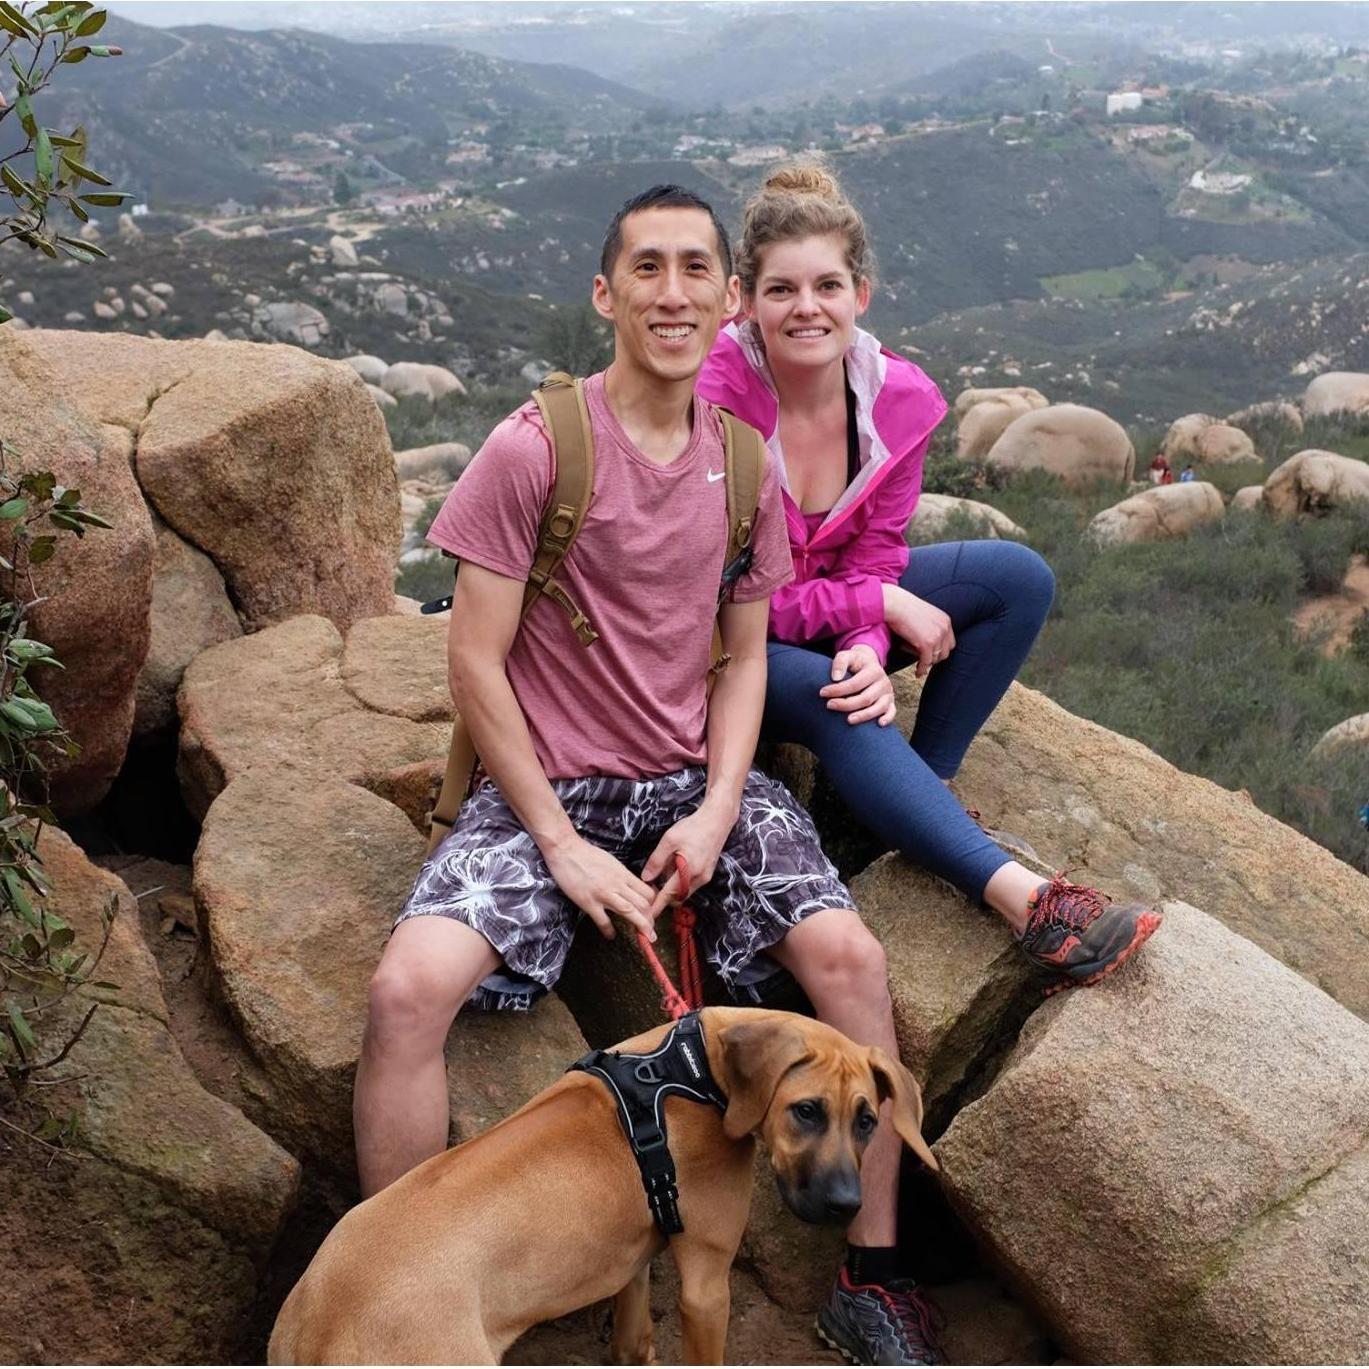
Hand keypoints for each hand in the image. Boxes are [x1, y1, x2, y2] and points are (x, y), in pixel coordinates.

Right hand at [543, 835, 656, 941]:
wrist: (565, 849)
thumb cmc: (586, 854)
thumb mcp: (611, 862)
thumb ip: (621, 875)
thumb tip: (630, 886)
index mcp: (623, 874)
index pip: (647, 891)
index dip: (653, 905)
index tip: (652, 913)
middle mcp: (617, 884)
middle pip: (643, 904)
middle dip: (650, 919)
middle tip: (651, 931)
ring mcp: (603, 894)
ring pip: (629, 912)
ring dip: (641, 926)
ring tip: (645, 938)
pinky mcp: (588, 902)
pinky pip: (603, 921)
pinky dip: (609, 930)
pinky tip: (611, 936)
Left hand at [641, 800, 735, 918]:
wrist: (717, 819)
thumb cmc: (693, 827)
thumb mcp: (669, 840)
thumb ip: (657, 861)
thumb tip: (645, 878)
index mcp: (688, 871)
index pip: (669, 896)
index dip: (657, 906)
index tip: (647, 917)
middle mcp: (699, 878)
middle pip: (678, 897)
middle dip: (664, 897)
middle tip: (650, 889)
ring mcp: (705, 877)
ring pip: (685, 891)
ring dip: (672, 888)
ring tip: (662, 873)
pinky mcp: (708, 873)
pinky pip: (691, 884)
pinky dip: (681, 882)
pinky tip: (675, 866)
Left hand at [819, 644, 896, 726]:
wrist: (869, 664)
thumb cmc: (854, 662)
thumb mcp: (847, 656)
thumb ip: (840, 662)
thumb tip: (835, 678)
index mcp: (873, 670)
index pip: (855, 683)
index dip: (838, 689)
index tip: (822, 693)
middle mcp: (883, 682)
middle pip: (865, 698)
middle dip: (846, 704)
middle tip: (829, 705)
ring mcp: (888, 693)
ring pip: (879, 707)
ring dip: (864, 715)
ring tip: (848, 720)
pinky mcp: (890, 702)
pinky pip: (892, 712)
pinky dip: (888, 718)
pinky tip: (879, 724)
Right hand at [882, 584, 954, 678]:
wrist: (894, 604)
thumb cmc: (903, 607)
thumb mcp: (924, 615)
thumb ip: (931, 626)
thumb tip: (927, 640)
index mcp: (945, 620)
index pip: (950, 643)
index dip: (941, 650)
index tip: (932, 654)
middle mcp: (944, 628)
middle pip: (945, 653)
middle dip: (935, 658)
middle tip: (923, 660)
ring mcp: (937, 636)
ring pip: (936, 659)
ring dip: (926, 662)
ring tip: (917, 663)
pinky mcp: (926, 644)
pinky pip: (926, 662)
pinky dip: (922, 669)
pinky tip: (917, 673)